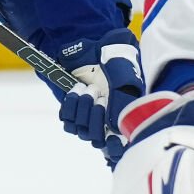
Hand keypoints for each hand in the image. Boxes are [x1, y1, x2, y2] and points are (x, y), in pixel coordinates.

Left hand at [58, 29, 143, 151]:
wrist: (94, 44)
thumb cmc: (116, 58)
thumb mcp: (126, 77)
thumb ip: (123, 103)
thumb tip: (114, 127)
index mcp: (126, 115)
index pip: (119, 146)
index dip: (115, 148)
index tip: (113, 140)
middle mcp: (108, 119)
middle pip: (97, 139)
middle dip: (95, 118)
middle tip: (98, 93)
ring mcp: (90, 115)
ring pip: (81, 131)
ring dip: (83, 110)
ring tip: (87, 88)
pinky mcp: (74, 109)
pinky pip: (67, 120)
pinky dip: (70, 106)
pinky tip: (76, 90)